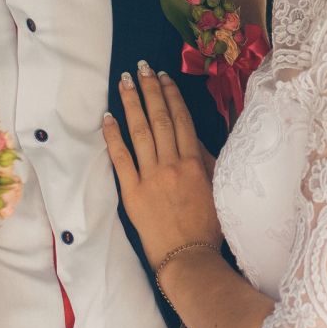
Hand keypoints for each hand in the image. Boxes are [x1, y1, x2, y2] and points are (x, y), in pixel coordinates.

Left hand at [103, 62, 223, 267]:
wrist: (189, 259)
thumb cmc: (208, 227)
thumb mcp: (218, 189)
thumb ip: (207, 162)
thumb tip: (195, 140)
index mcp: (195, 162)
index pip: (181, 120)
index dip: (171, 95)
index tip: (164, 77)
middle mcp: (171, 164)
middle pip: (160, 119)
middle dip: (150, 90)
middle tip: (142, 67)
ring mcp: (150, 177)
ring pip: (139, 132)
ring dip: (132, 104)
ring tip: (125, 82)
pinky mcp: (132, 193)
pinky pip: (120, 159)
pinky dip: (113, 137)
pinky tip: (108, 118)